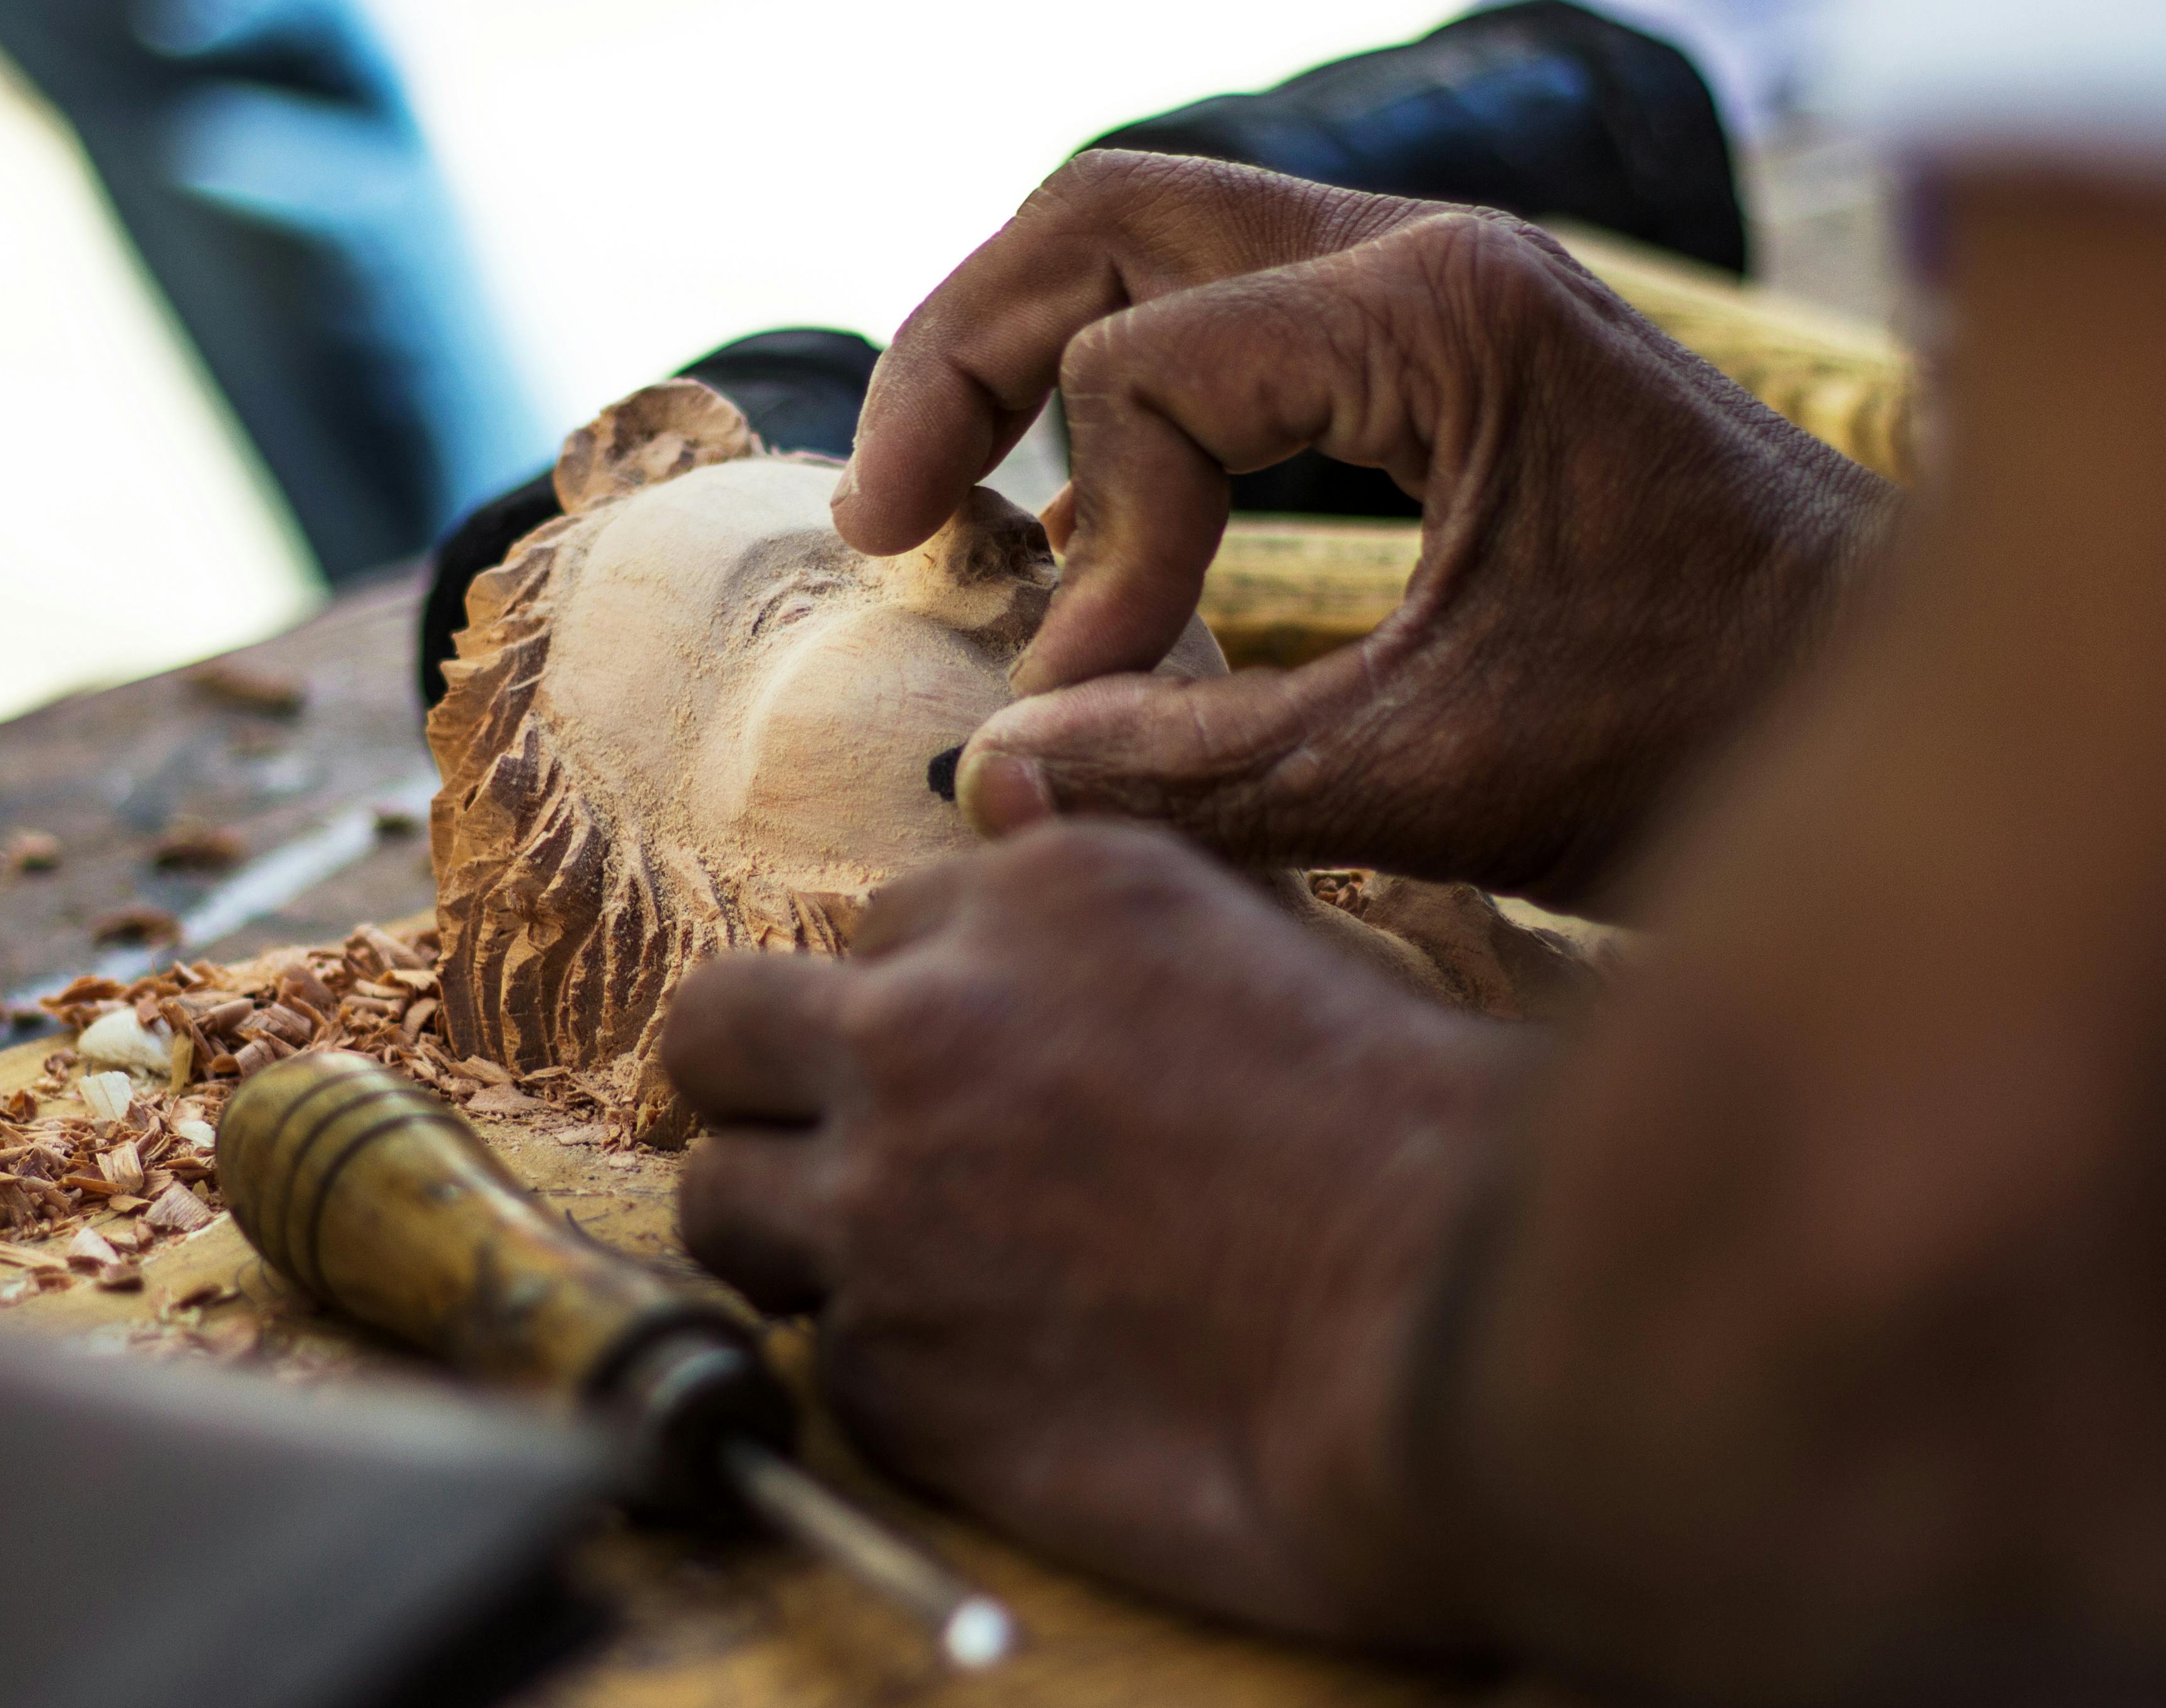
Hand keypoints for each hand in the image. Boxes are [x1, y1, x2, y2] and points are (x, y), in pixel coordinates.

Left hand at [665, 820, 1524, 1643]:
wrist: (1450, 1333)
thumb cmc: (1401, 1133)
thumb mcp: (1256, 936)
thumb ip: (1088, 881)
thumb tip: (993, 778)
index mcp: (1023, 900)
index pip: (879, 932)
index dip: (926, 1011)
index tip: (985, 1077)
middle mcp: (922, 1027)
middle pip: (715, 1027)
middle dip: (763, 1085)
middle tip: (842, 1152)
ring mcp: (884, 1200)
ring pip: (717, 1196)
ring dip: (790, 1233)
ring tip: (915, 1279)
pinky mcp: (885, 1366)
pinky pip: (820, 1351)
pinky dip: (889, 1373)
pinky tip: (1010, 1387)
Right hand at [840, 151, 1896, 906]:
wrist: (1928, 722)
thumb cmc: (1717, 737)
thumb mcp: (1433, 767)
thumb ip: (1194, 772)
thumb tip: (994, 779)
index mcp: (1434, 311)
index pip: (1140, 375)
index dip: (1089, 552)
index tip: (1091, 702)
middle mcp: (1436, 257)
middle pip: (1110, 219)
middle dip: (969, 356)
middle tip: (882, 513)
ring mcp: (1457, 291)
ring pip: (1170, 249)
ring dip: (1045, 364)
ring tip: (956, 502)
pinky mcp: (1470, 354)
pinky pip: (1249, 326)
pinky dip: (1147, 406)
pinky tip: (1111, 533)